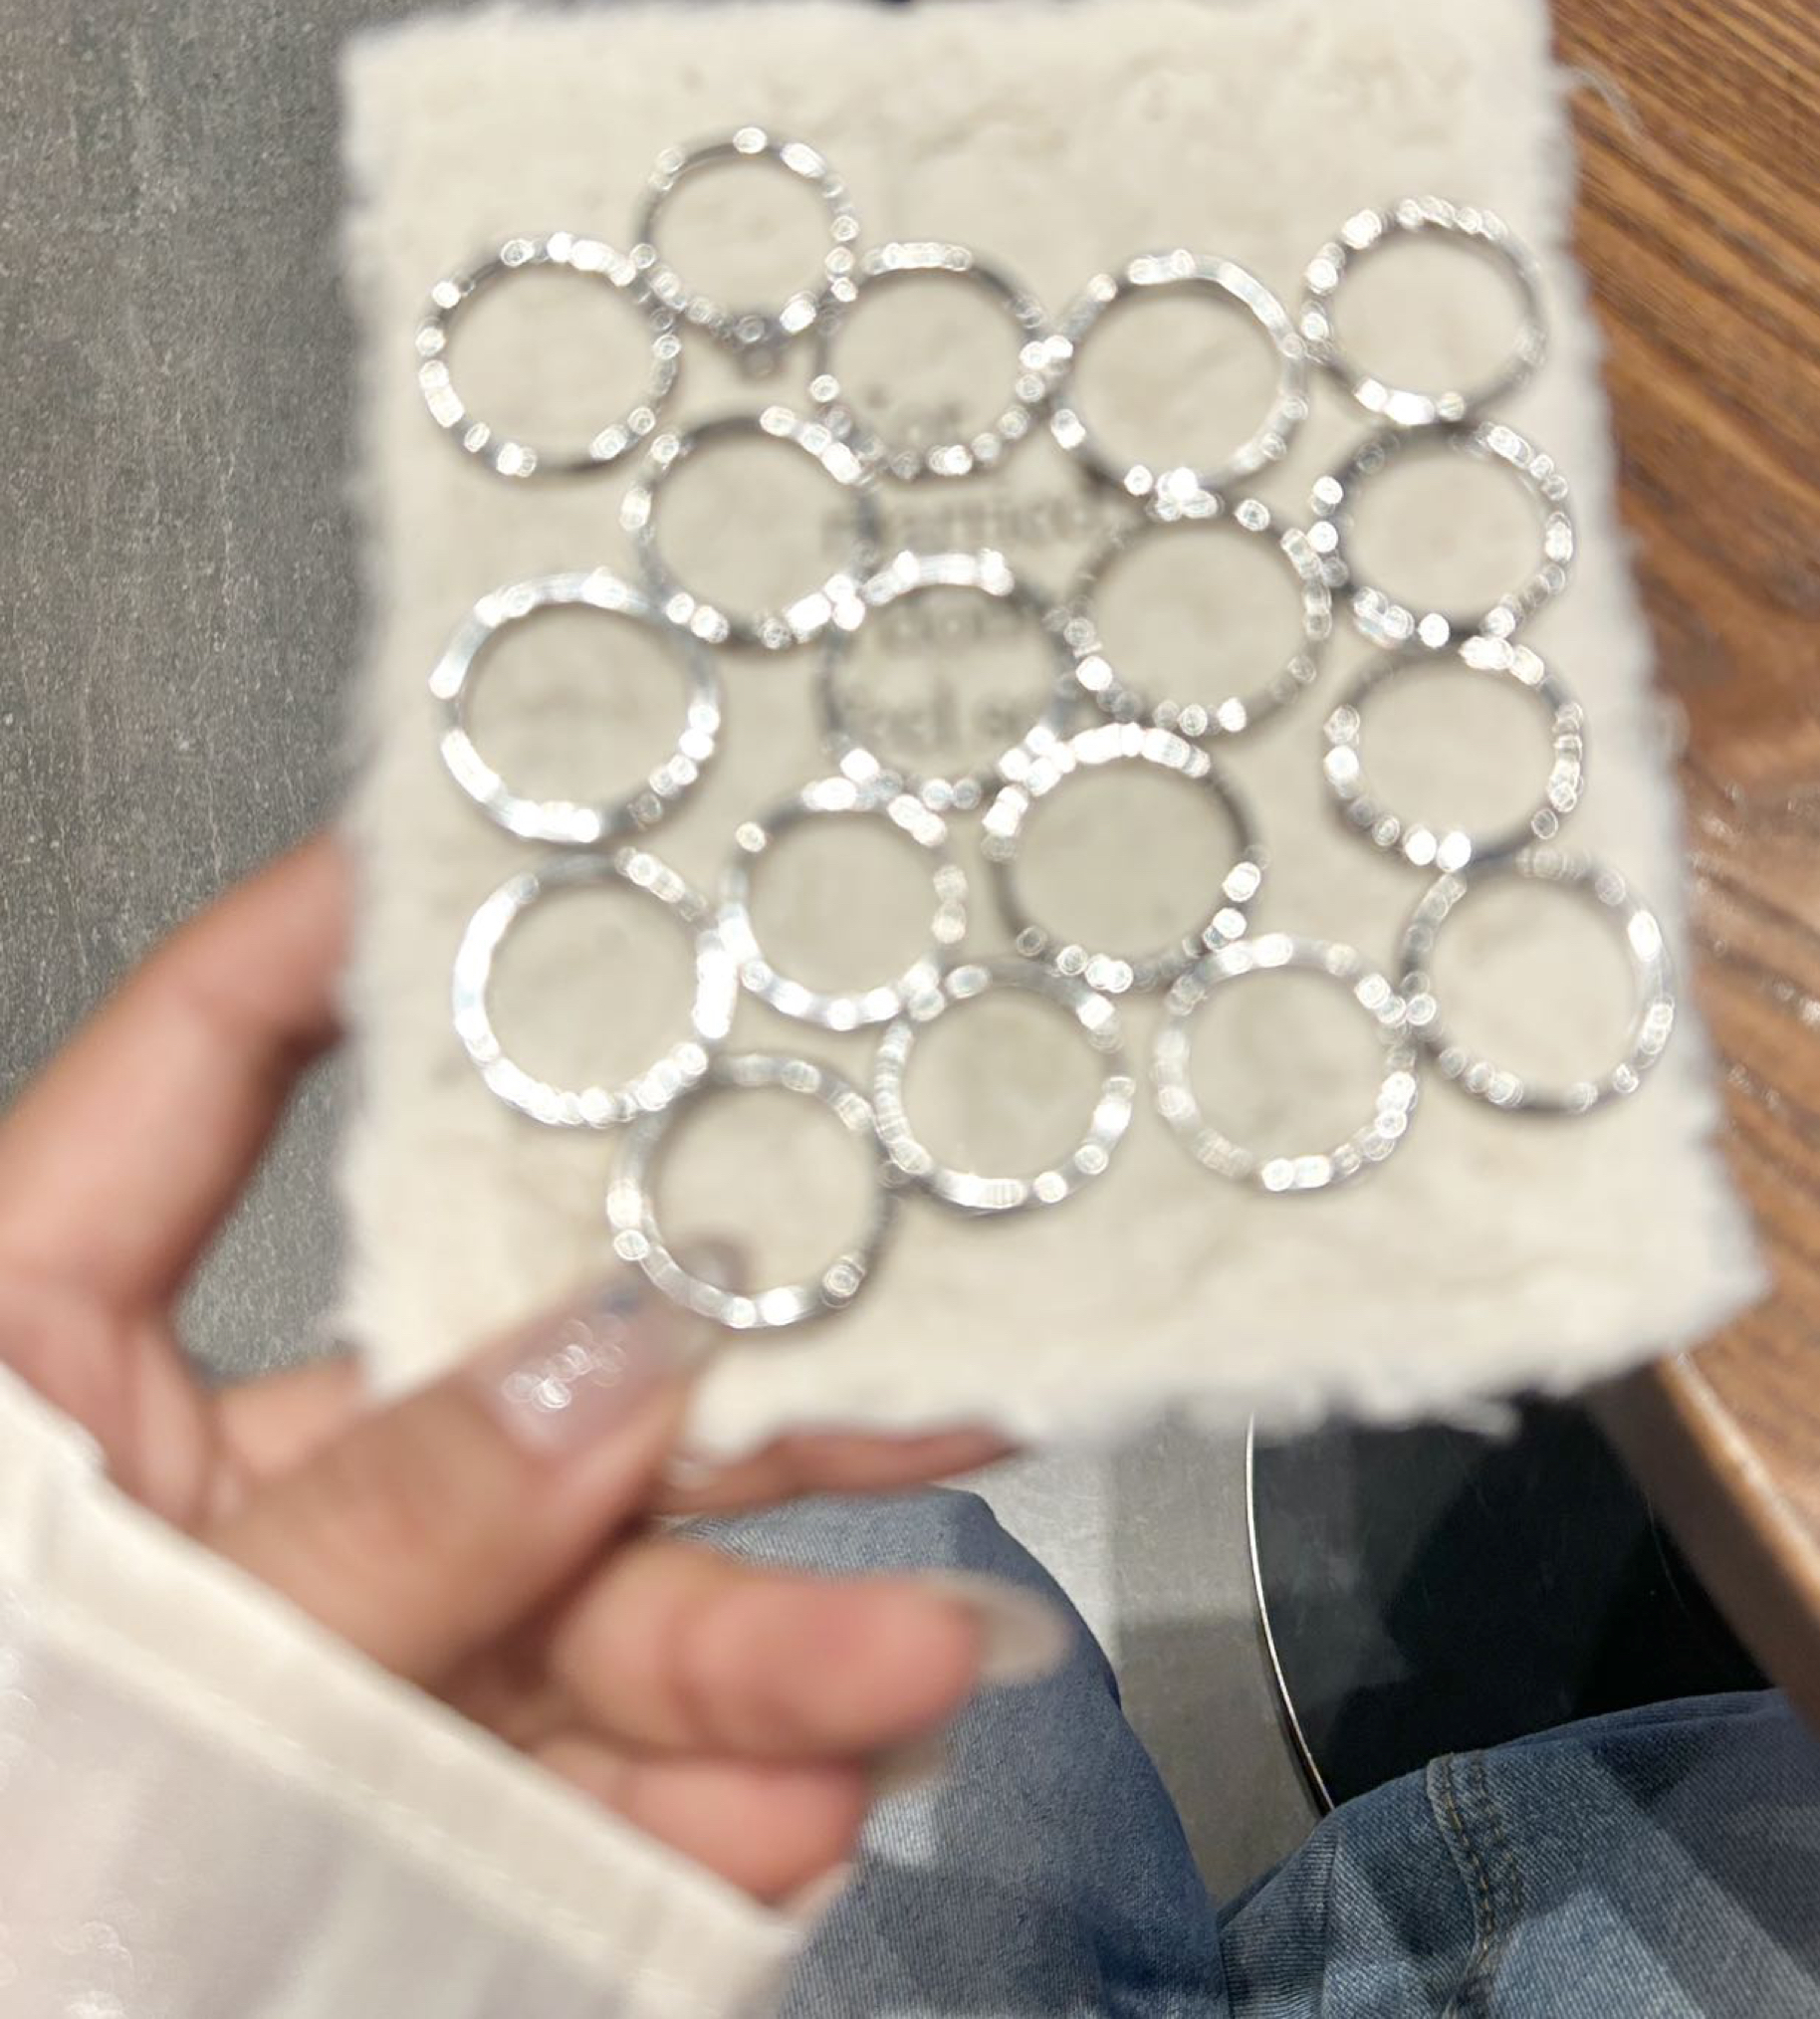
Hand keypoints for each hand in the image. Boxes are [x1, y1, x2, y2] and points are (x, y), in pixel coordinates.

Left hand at [0, 838, 1041, 1903]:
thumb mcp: (135, 1684)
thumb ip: (383, 1533)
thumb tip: (618, 1365)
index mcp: (38, 1357)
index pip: (204, 1062)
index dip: (364, 928)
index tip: (548, 844)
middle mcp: (189, 1474)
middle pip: (485, 1361)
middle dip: (705, 1385)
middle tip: (901, 1340)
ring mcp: (309, 1638)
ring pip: (567, 1591)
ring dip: (756, 1639)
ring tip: (909, 1665)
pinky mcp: (383, 1791)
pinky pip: (564, 1767)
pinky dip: (694, 1798)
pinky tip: (810, 1799)